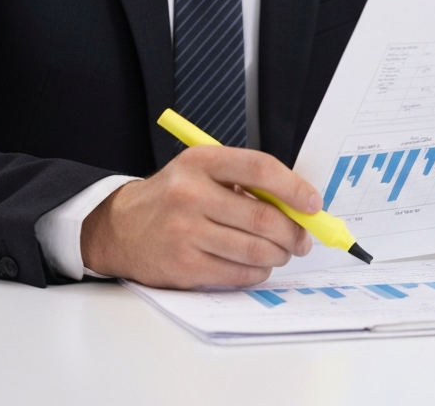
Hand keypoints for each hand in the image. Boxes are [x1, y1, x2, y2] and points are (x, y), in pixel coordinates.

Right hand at [80, 145, 320, 287]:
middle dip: (293, 232)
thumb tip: (296, 203)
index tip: (313, 203)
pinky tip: (256, 265)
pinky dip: (257, 272)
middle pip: (262, 218)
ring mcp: (186, 232)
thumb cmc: (173, 196)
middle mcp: (191, 194)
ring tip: (280, 252)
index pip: (259, 169)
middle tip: (301, 238)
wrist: (121, 227)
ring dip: (278, 255)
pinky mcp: (183, 266)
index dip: (293, 187)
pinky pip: (237, 274)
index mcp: (201, 161)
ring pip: (254, 250)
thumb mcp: (202, 171)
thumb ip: (244, 181)